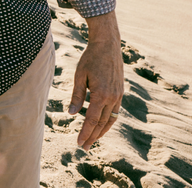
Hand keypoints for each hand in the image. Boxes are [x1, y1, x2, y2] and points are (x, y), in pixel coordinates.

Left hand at [68, 12, 123, 149]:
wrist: (108, 45)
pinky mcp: (120, 92)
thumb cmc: (90, 58)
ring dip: (102, 131)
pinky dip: (108, 121)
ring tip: (92, 140)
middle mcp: (113, 98)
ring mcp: (118, 95)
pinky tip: (101, 125)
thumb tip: (71, 114)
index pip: (91, 120)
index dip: (85, 132)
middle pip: (102, 123)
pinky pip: (115, 112)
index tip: (79, 143)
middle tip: (84, 147)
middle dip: (92, 136)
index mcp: (101, 95)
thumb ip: (76, 96)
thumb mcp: (80, 76)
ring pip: (111, 120)